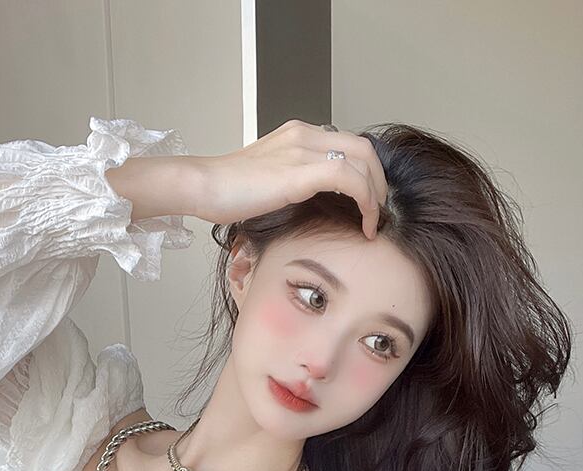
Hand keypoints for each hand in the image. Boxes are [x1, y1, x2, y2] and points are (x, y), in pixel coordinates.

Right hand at [193, 119, 387, 238]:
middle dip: (379, 181)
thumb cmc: (225, 190)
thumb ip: (290, 180)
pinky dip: (365, 200)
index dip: (366, 172)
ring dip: (376, 192)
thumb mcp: (267, 179)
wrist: (202, 185)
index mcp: (297, 134)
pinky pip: (348, 178)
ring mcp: (302, 150)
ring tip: (373, 219)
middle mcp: (304, 135)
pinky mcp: (299, 172)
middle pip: (363, 147)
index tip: (368, 199)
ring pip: (363, 159)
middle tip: (378, 210)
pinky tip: (362, 223)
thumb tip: (307, 201)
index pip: (348, 143)